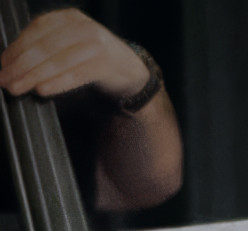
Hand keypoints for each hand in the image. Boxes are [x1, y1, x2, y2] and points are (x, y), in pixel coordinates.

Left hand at [0, 9, 150, 101]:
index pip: (35, 31)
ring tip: (18, 88)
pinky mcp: (105, 64)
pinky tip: (42, 90)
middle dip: (20, 66)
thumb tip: (13, 63)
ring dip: (33, 76)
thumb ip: (47, 48)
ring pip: (57, 61)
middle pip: (43, 47)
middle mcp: (81, 26)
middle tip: (5, 80)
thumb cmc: (94, 60)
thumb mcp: (70, 45)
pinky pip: (76, 75)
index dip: (15, 49)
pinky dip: (57, 83)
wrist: (130, 70)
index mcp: (68, 18)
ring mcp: (95, 44)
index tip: (2, 65)